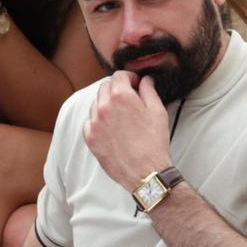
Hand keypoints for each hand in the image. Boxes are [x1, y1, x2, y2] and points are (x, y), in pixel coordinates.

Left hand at [83, 71, 171, 189]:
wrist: (144, 171)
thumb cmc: (153, 142)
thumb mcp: (157, 111)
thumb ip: (149, 91)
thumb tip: (145, 80)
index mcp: (120, 97)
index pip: (118, 76)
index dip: (129, 78)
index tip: (135, 84)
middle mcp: (103, 107)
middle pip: (104, 88)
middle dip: (116, 88)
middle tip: (128, 97)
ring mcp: (94, 123)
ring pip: (95, 104)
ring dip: (106, 104)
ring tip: (120, 114)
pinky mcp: (90, 138)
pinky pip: (89, 122)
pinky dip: (98, 120)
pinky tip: (110, 127)